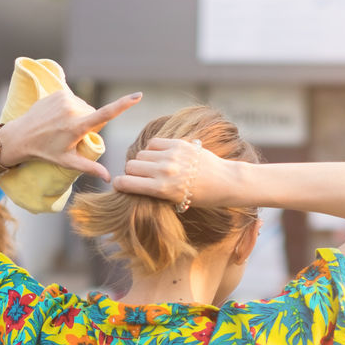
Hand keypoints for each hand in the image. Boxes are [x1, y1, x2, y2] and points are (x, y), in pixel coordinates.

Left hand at [0, 89, 141, 178]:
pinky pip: (74, 100)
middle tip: (70, 136)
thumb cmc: (45, 152)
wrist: (20, 136)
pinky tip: (58, 118)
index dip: (124, 105)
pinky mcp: (59, 92)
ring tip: (62, 127)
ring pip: (84, 107)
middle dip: (89, 124)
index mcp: (77, 126)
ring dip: (80, 116)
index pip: (106, 114)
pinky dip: (71, 108)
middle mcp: (72, 109)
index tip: (138, 96)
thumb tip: (110, 179)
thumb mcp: (68, 162)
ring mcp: (65, 98)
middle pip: (94, 114)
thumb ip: (90, 168)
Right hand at [113, 137, 236, 206]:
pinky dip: (153, 149)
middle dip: (132, 172)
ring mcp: (172, 156)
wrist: (225, 182)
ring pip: (142, 153)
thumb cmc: (201, 197)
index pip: (127, 183)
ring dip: (143, 160)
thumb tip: (134, 183)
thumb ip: (154, 191)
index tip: (121, 185)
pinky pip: (154, 143)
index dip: (120, 184)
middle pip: (131, 166)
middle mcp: (164, 171)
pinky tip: (161, 156)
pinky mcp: (179, 144)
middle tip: (140, 176)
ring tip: (153, 167)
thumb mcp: (175, 201)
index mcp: (162, 189)